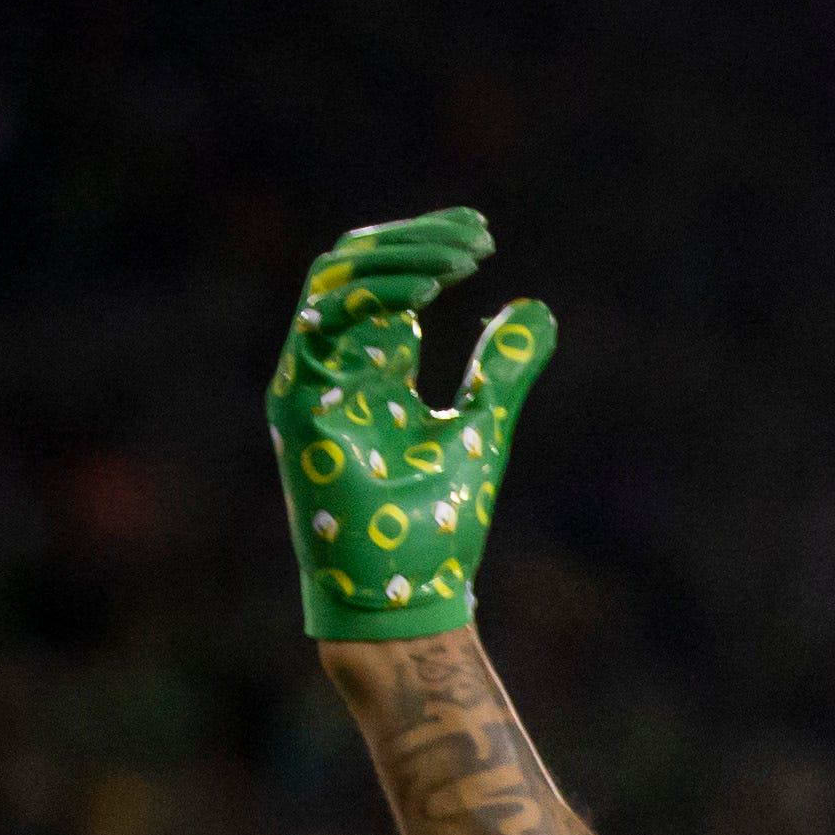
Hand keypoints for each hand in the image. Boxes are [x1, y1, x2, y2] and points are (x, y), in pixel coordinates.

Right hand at [268, 209, 555, 638]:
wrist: (409, 598)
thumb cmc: (436, 527)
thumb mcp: (483, 427)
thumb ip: (502, 370)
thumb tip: (536, 306)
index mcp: (372, 371)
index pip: (384, 280)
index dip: (426, 248)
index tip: (483, 238)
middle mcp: (334, 368)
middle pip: (355, 267)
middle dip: (415, 241)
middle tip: (478, 237)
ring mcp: (309, 382)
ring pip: (334, 282)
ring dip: (399, 259)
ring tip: (462, 259)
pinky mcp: (298, 404)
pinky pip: (321, 326)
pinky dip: (371, 297)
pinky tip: (427, 292)